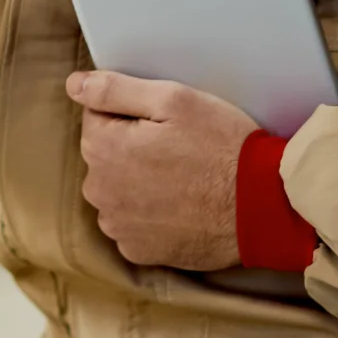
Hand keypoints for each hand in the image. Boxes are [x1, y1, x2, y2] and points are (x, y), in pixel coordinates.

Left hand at [68, 71, 257, 272]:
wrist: (262, 206)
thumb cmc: (222, 146)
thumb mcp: (173, 100)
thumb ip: (114, 90)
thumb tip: (74, 85)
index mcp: (102, 149)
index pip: (96, 117)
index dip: (133, 114)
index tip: (165, 123)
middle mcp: (100, 192)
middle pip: (105, 156)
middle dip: (132, 148)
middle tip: (179, 149)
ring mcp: (118, 226)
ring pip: (117, 190)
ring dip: (139, 182)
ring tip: (183, 178)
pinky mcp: (139, 252)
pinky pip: (132, 223)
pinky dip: (150, 214)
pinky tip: (181, 205)